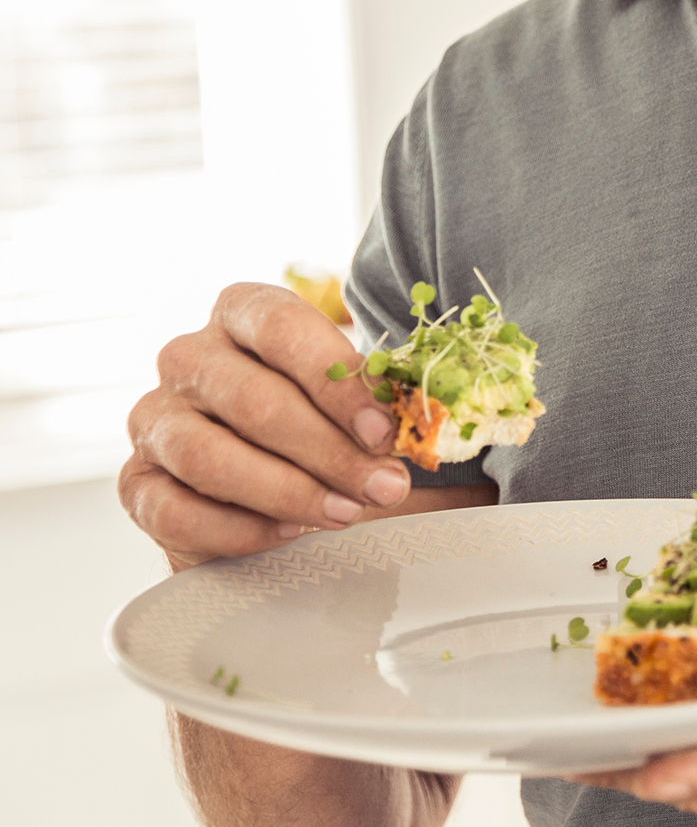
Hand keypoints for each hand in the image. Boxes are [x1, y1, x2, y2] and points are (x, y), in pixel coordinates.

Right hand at [121, 282, 412, 569]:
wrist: (273, 488)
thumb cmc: (325, 425)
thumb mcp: (354, 402)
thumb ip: (376, 404)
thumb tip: (410, 426)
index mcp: (242, 312)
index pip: (281, 327)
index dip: (336, 382)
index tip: (383, 431)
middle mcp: (188, 357)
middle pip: (254, 401)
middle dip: (328, 451)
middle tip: (382, 486)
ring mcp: (153, 418)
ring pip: (209, 457)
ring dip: (288, 493)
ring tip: (345, 512)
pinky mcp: (135, 483)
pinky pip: (176, 512)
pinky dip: (240, 530)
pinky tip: (290, 534)